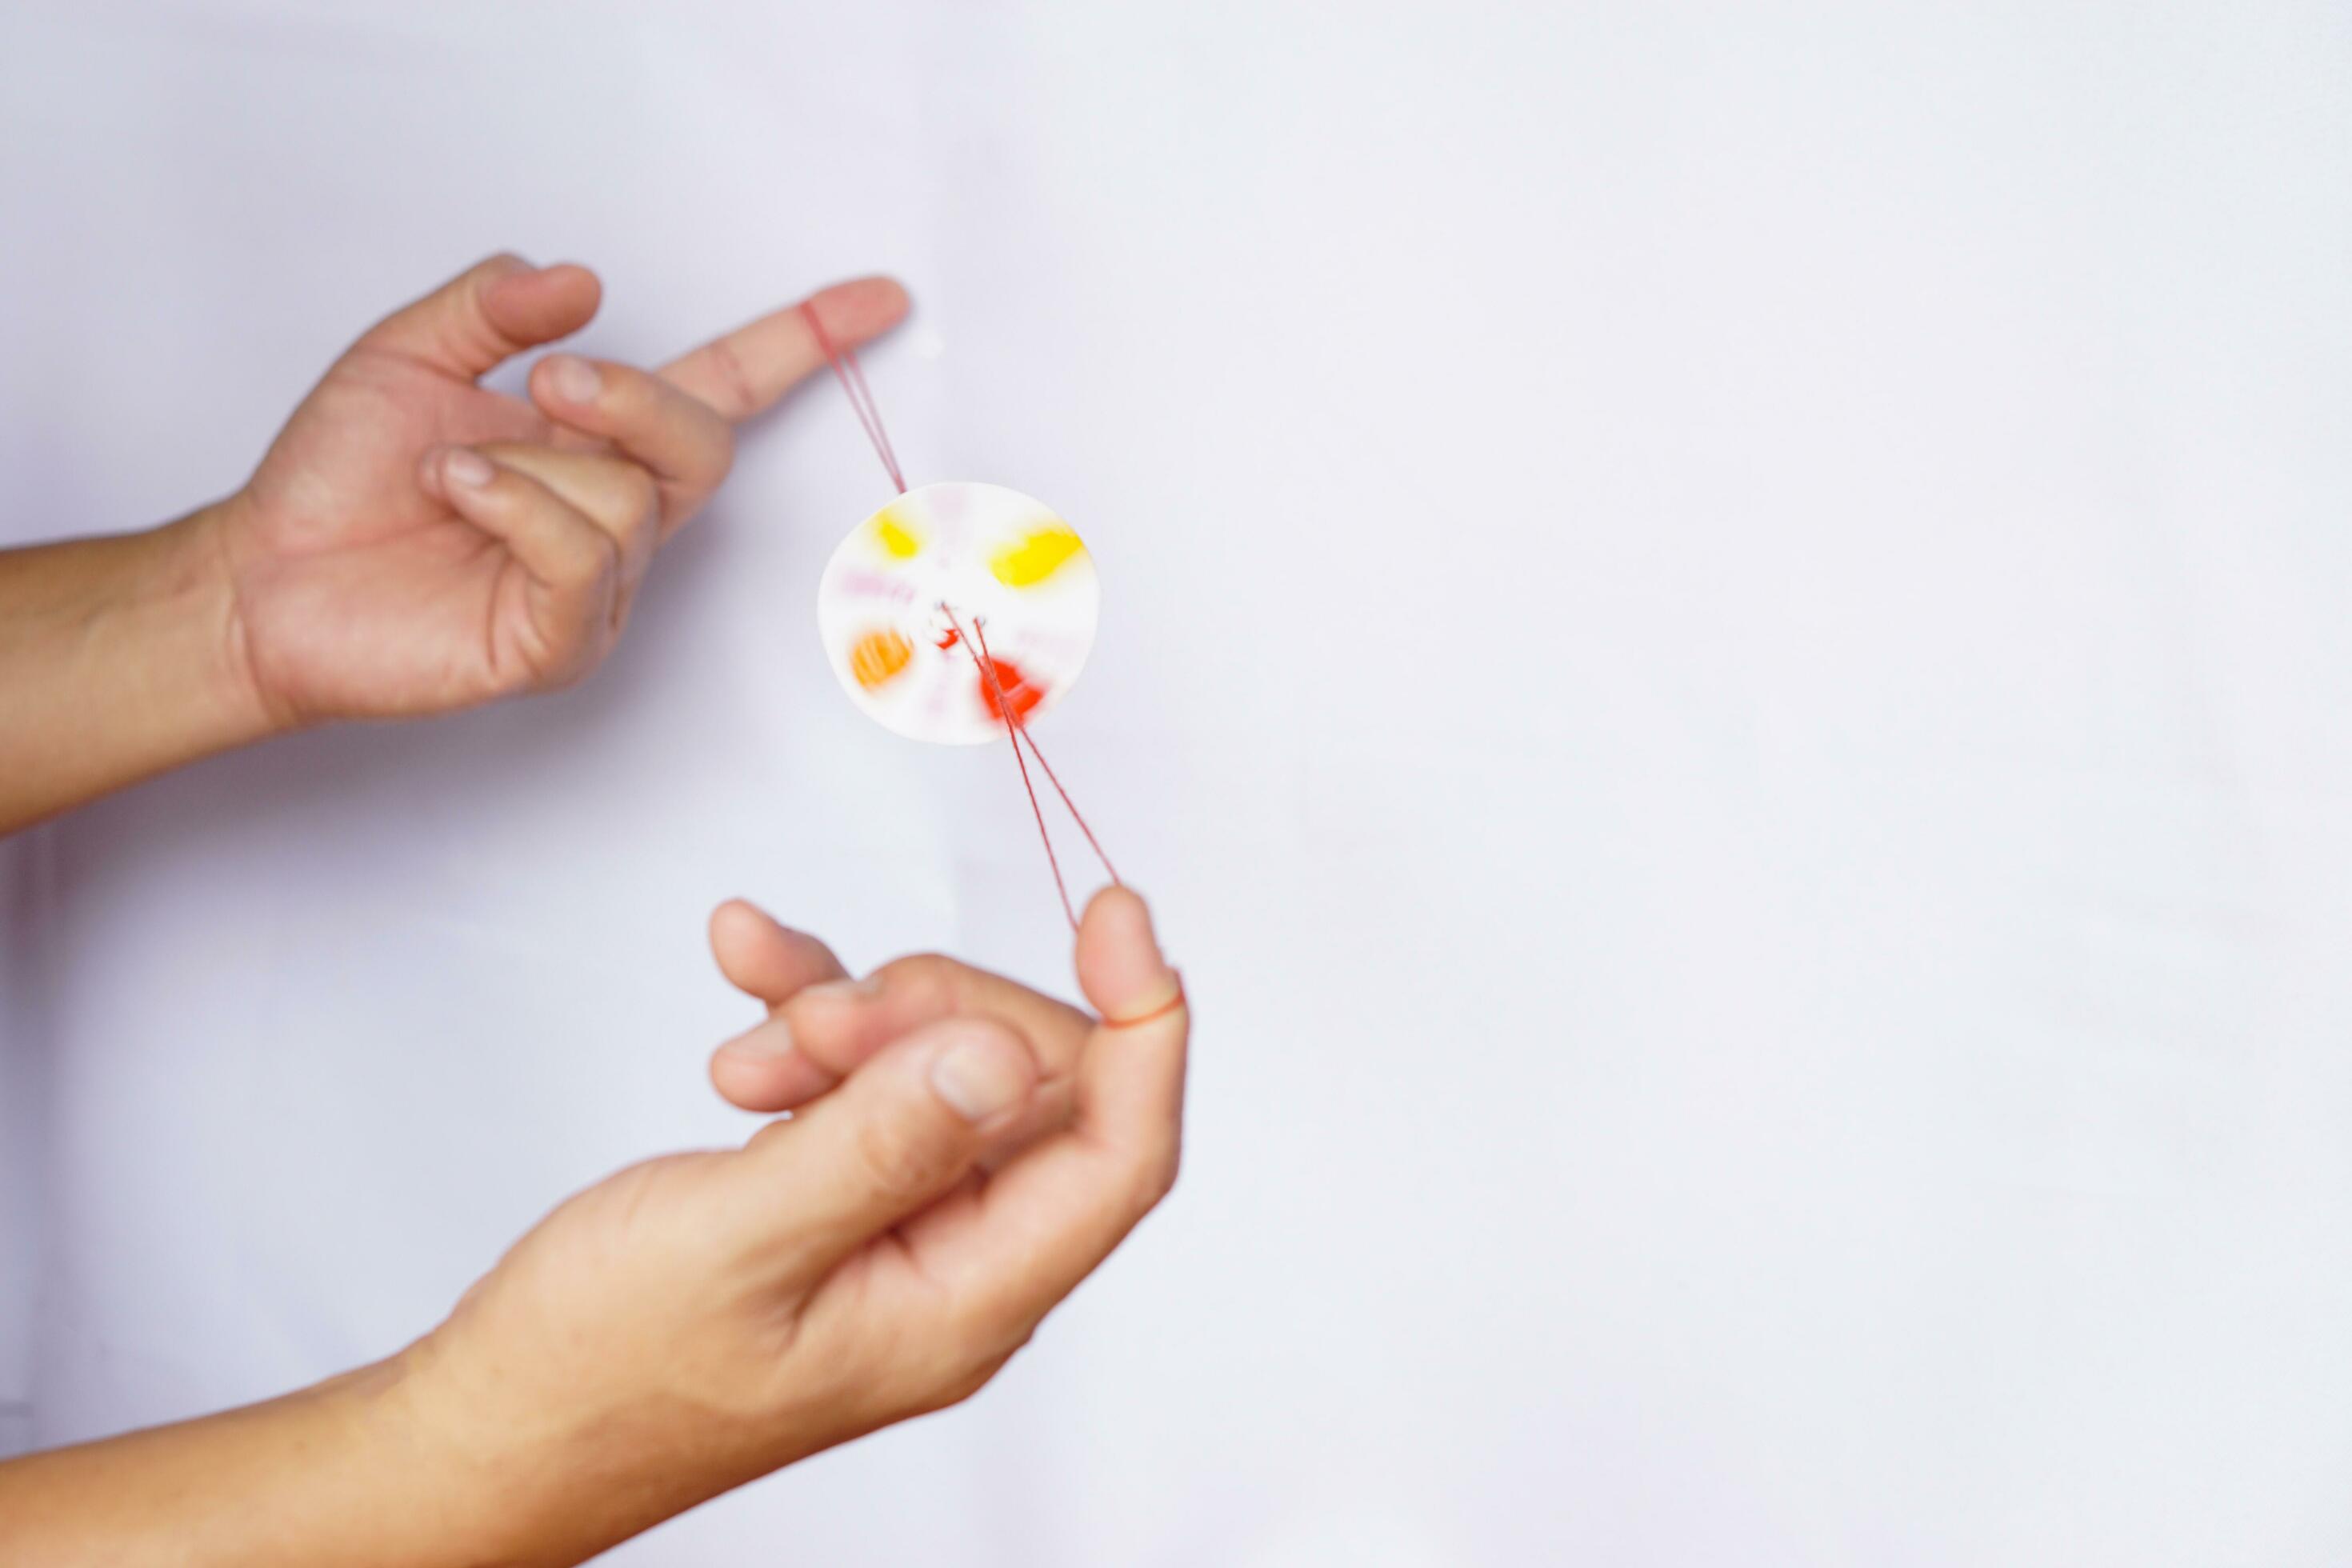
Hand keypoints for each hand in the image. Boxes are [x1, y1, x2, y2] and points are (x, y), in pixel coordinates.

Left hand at [208, 253, 906, 725]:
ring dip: (525, 466)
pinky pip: (586, 558)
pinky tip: (454, 499)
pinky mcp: (564, 643)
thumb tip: (585, 282)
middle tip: (544, 385)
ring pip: (628, 498)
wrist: (263, 579)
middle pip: (702, 440)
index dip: (804, 341)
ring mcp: (602, 586)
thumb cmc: (338, 481)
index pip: (727, 385)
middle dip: (630, 398)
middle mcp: (620, 514)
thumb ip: (497, 306)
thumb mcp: (410, 351)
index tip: (879, 297)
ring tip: (446, 477)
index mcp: (600, 442)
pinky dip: (517, 509)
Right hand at [392, 887, 1186, 1565]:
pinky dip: (809, 1017)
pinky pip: (866, 1075)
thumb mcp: (737, 1243)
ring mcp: (898, 1228)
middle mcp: (954, 1267)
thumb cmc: (597, 1374)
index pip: (1121, 1152)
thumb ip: (879, 1146)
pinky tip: (749, 976)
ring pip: (941, 1064)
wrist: (495, 1423)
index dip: (1142, 1022)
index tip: (1114, 912)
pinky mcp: (842, 1194)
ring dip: (851, 1017)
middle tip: (819, 1021)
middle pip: (1029, 1082)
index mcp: (966, 1306)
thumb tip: (1005, 1057)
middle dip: (930, 1013)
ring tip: (750, 1047)